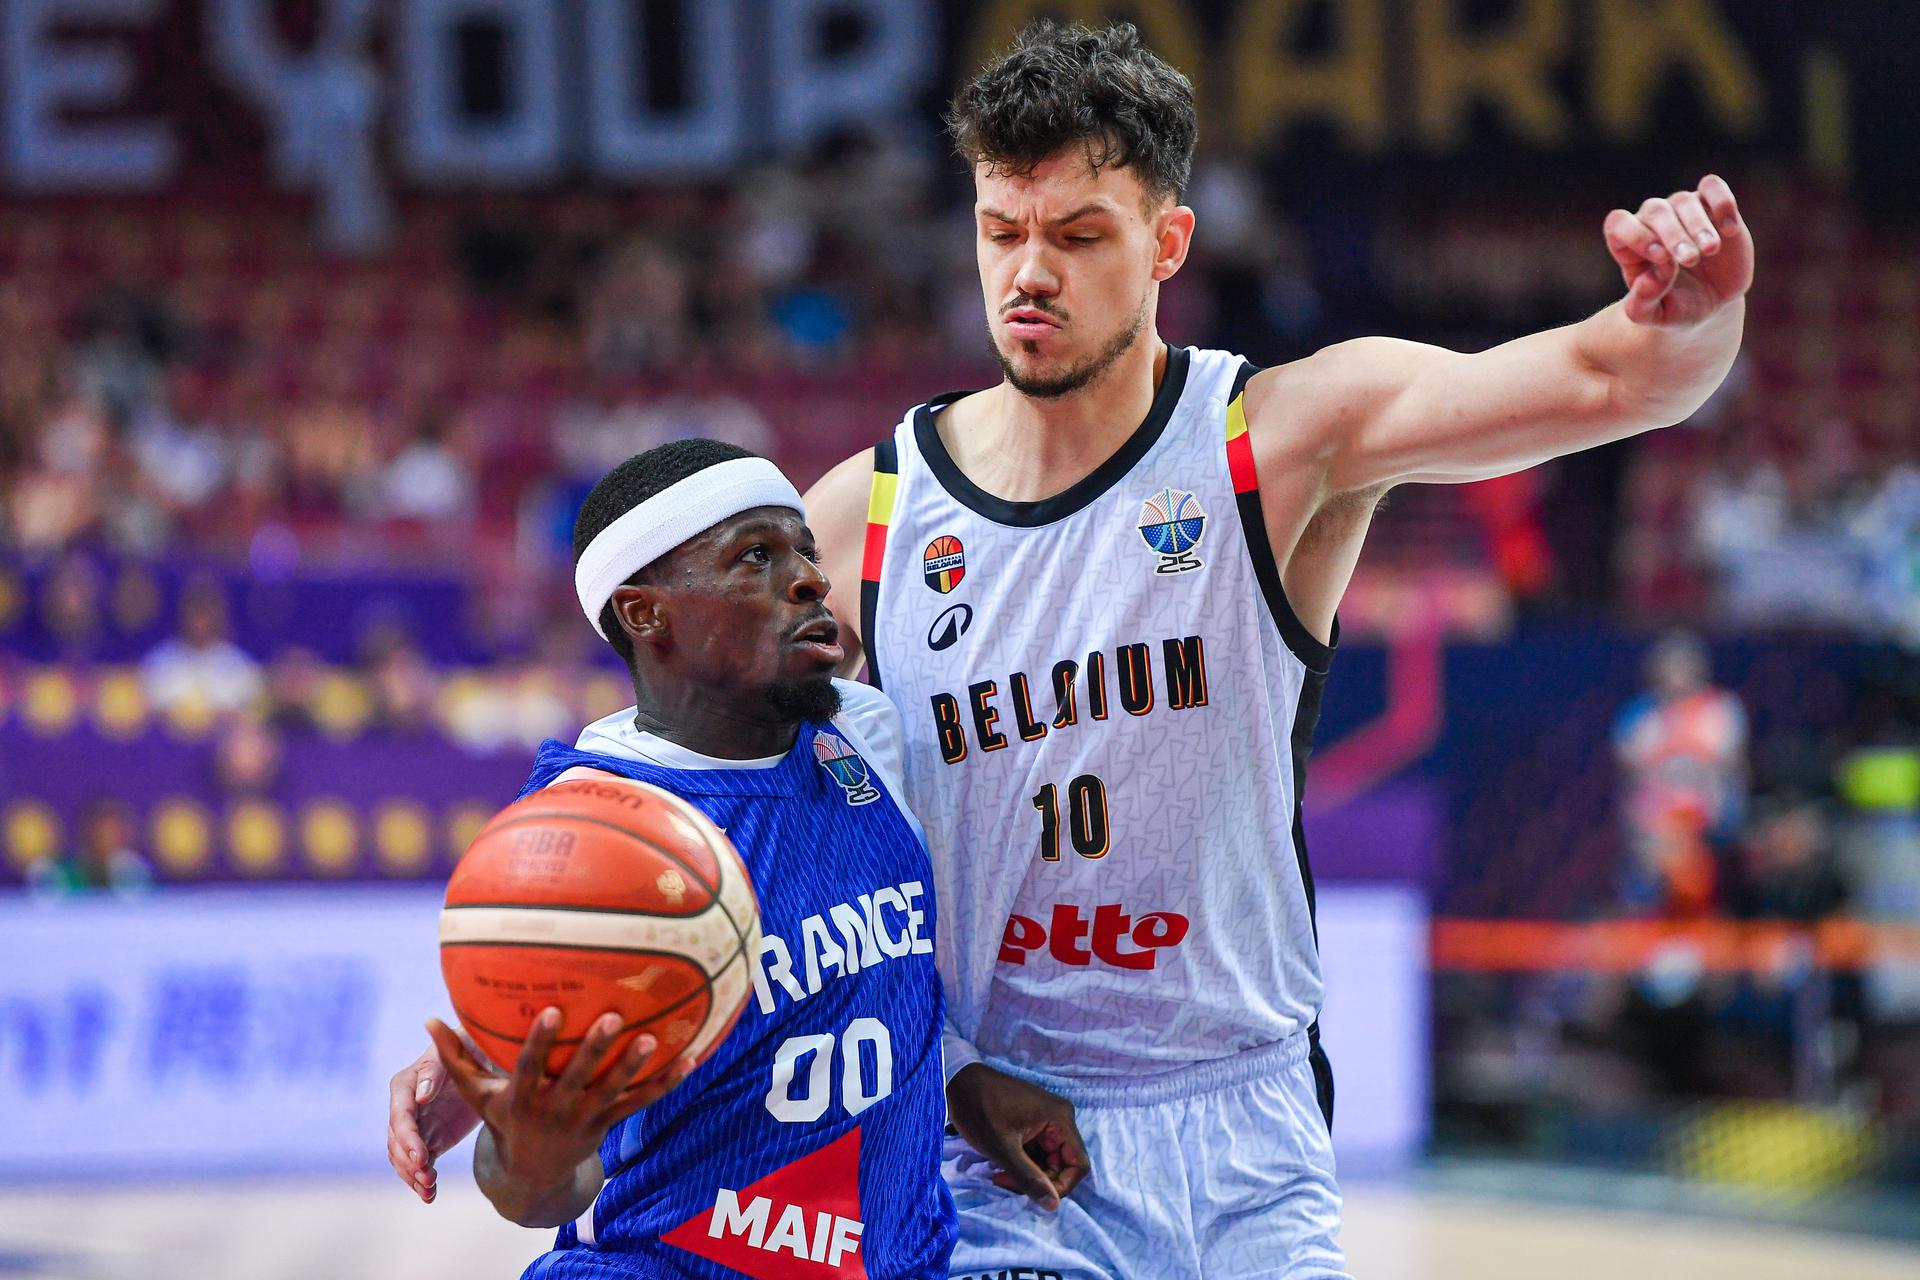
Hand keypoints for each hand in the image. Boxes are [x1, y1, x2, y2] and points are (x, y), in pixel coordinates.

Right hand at [388, 1044, 480, 1203]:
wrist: (483, 1058)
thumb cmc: (465, 1046)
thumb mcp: (451, 1054)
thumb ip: (434, 1072)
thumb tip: (421, 1097)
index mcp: (405, 1086)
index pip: (400, 1117)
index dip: (408, 1139)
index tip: (421, 1156)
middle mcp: (405, 1108)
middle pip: (398, 1142)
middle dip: (410, 1162)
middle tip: (427, 1178)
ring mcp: (416, 1127)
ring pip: (404, 1157)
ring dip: (413, 1175)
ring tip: (429, 1190)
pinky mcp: (431, 1140)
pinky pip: (421, 1164)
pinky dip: (423, 1179)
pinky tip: (430, 1194)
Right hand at [425, 1011, 692, 1204]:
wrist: (531, 1174)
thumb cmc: (504, 1119)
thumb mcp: (477, 1095)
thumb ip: (455, 1058)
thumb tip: (428, 1019)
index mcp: (523, 1098)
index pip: (531, 1066)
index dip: (541, 1041)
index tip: (551, 1011)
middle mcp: (555, 1109)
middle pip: (578, 1077)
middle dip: (595, 1049)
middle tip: (613, 1017)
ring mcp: (584, 1119)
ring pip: (613, 1092)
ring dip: (634, 1067)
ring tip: (653, 1038)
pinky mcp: (607, 1125)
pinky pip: (640, 1104)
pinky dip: (665, 1084)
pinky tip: (689, 1059)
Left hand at [946, 1063, 1089, 1210]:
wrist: (958, 1082)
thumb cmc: (980, 1110)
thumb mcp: (1002, 1148)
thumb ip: (1029, 1178)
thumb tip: (1054, 1206)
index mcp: (1060, 1119)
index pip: (1078, 1164)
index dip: (1060, 1186)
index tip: (1032, 1194)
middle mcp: (1060, 1119)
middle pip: (1062, 1165)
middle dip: (1038, 1181)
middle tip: (1005, 1181)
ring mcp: (1047, 1121)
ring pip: (1048, 1162)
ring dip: (1027, 1175)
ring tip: (1000, 1174)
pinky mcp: (1034, 1124)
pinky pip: (1037, 1153)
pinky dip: (1022, 1164)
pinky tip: (1001, 1165)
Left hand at [1605, 175, 1752, 326]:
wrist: (1712, 305)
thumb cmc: (1676, 308)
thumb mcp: (1655, 315)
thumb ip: (1643, 301)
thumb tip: (1649, 277)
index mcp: (1630, 246)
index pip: (1618, 223)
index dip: (1636, 235)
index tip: (1660, 258)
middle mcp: (1653, 223)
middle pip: (1654, 210)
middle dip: (1672, 234)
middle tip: (1689, 260)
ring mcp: (1683, 211)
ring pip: (1683, 200)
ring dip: (1697, 224)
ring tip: (1709, 250)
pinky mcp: (1713, 207)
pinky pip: (1712, 186)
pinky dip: (1722, 202)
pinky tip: (1730, 230)